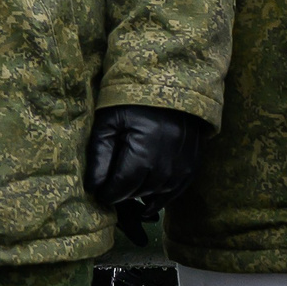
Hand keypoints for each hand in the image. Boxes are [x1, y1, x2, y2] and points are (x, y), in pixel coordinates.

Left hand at [85, 105, 206, 244]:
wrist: (169, 83)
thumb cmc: (132, 100)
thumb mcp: (109, 121)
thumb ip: (99, 155)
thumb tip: (93, 187)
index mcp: (145, 149)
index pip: (123, 184)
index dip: (108, 192)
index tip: (97, 192)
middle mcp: (168, 162)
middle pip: (140, 190)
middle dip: (122, 192)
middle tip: (109, 188)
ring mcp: (184, 164)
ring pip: (157, 192)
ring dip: (140, 194)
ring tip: (126, 188)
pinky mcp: (193, 163)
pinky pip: (176, 190)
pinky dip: (161, 198)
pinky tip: (147, 201)